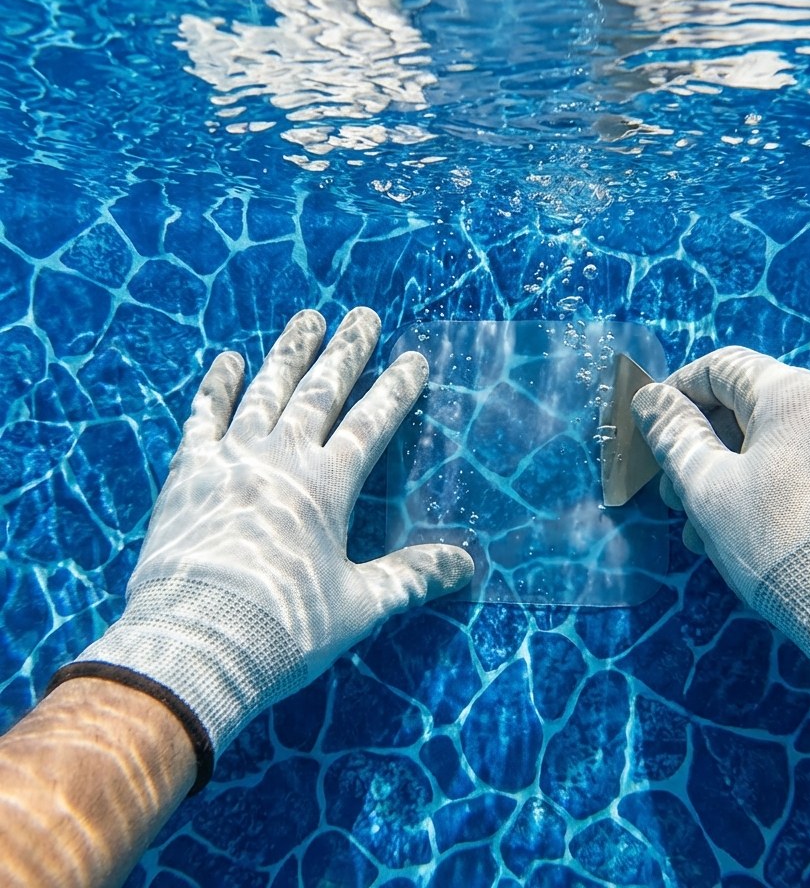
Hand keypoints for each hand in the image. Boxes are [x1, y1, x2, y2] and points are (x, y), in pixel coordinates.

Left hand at [63, 309, 472, 778]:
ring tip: (308, 317)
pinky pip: (204, 416)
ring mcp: (232, 458)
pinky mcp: (189, 472)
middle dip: (347, 352)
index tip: (414, 358)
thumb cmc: (285, 627)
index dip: (397, 389)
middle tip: (364, 315)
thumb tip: (468, 566)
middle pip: (321, 392)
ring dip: (290, 352)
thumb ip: (413, 576)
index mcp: (328, 485)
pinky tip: (229, 360)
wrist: (195, 645)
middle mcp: (282, 458)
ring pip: (267, 390)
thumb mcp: (360, 605)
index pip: (372, 422)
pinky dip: (217, 385)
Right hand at [632, 346, 809, 751]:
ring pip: (795, 437)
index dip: (677, 393)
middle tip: (680, 499)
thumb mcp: (709, 492)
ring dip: (747, 471)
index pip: (722, 366)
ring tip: (720, 528)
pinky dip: (794, 481)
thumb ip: (674, 436)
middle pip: (759, 404)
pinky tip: (775, 529)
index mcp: (799, 390)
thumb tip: (651, 398)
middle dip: (710, 446)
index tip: (654, 431)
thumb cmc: (783, 546)